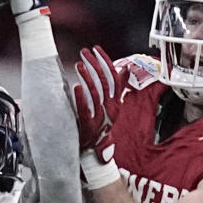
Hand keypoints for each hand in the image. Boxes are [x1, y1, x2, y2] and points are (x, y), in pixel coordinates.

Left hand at [73, 45, 122, 161]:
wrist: (95, 153)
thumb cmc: (101, 127)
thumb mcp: (113, 107)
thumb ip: (119, 87)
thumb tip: (125, 68)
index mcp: (116, 103)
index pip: (114, 77)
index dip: (105, 61)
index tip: (97, 49)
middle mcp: (110, 109)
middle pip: (105, 81)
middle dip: (94, 64)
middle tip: (84, 52)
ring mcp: (100, 117)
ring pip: (96, 93)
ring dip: (87, 77)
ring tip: (79, 65)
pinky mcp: (89, 125)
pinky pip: (86, 109)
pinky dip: (81, 98)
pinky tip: (76, 87)